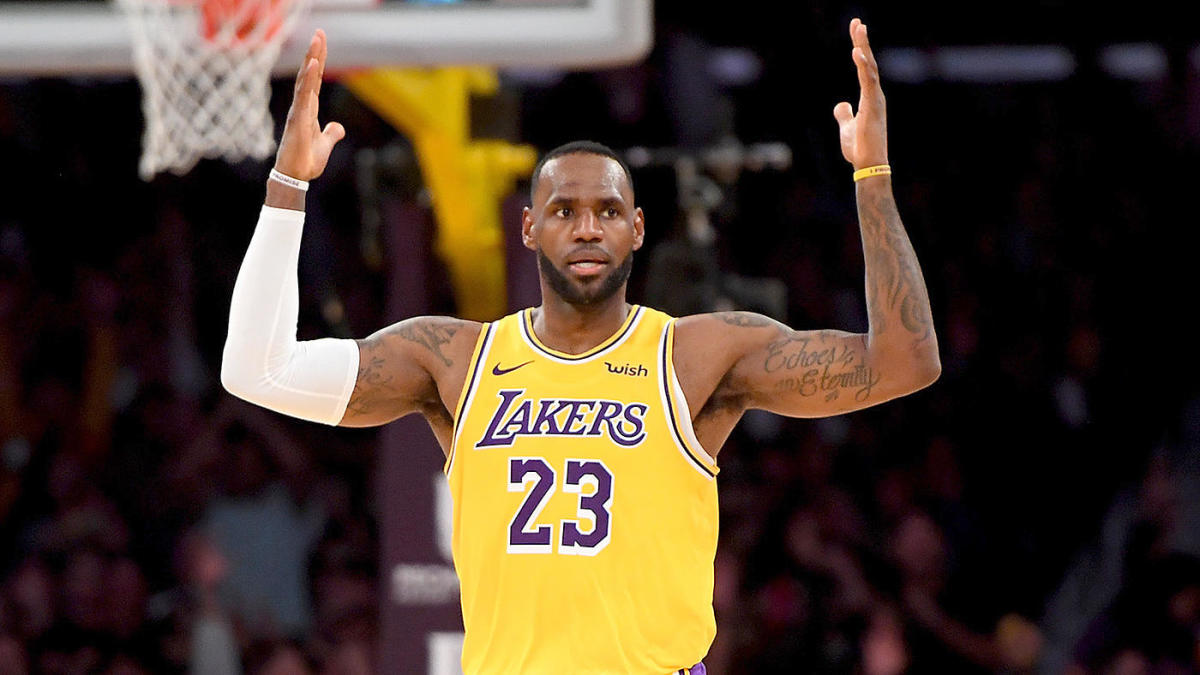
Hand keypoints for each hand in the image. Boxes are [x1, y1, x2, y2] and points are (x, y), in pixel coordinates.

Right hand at [275, 29, 345, 180]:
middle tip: (319, 32)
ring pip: (306, 80)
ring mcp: (299, 111)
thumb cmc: (306, 161)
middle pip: (310, 74)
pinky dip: (308, 79)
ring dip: (312, 59)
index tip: (322, 43)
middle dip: (315, 53)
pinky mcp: (298, 119)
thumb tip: (338, 127)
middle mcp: (303, 106)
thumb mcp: (325, 144)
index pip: (315, 80)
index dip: (319, 62)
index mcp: (309, 109)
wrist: (296, 176)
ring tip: (317, 40)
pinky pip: (304, 95)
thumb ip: (331, 134)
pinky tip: (312, 65)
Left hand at [833, 18, 888, 169]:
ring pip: (870, 68)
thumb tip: (841, 105)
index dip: (860, 49)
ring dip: (864, 48)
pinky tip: (857, 52)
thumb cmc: (860, 148)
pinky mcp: (872, 106)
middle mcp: (875, 95)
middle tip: (857, 23)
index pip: (864, 68)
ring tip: (859, 29)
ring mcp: (875, 99)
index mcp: (870, 98)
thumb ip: (845, 114)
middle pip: (869, 62)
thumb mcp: (848, 128)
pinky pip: (868, 81)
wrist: (868, 164)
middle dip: (862, 42)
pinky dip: (863, 66)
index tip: (856, 31)